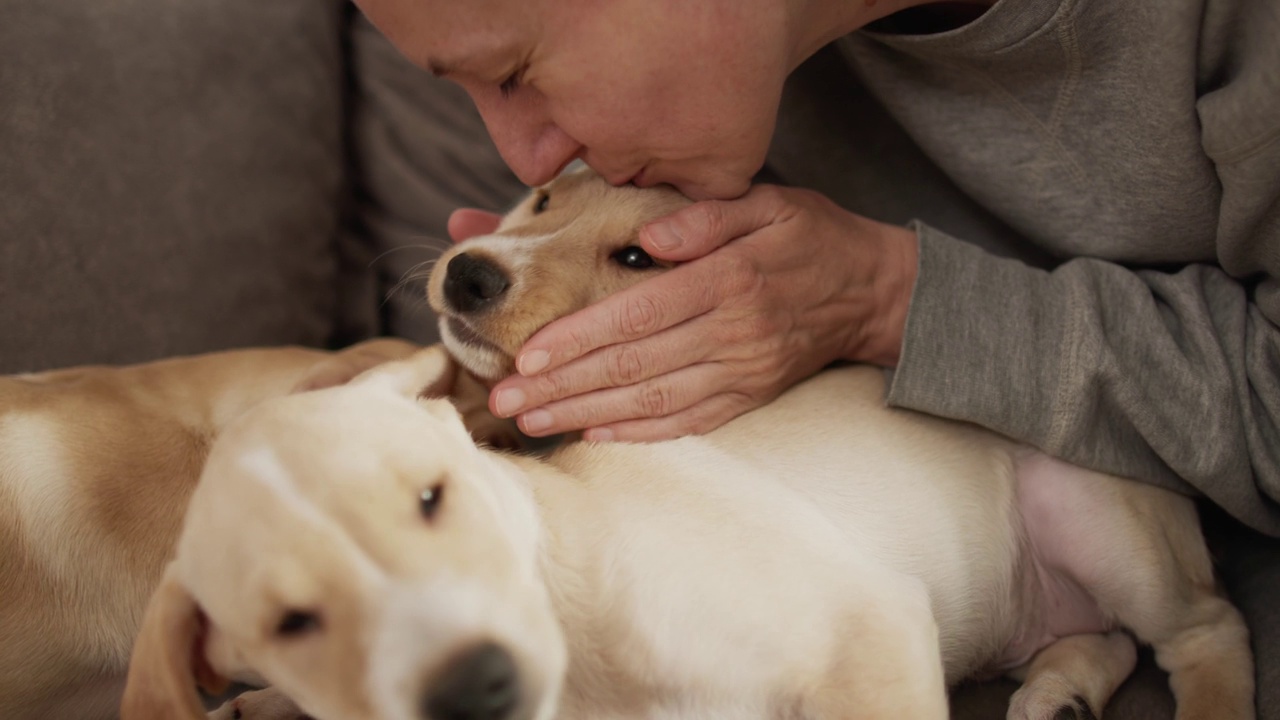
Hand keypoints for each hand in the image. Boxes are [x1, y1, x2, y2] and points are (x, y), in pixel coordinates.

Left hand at [486, 184, 918, 440]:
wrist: (874, 292)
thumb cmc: (810, 237)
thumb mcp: (769, 202)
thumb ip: (706, 217)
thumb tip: (649, 239)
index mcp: (729, 280)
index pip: (638, 313)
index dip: (579, 337)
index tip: (526, 353)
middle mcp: (733, 333)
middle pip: (634, 366)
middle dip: (562, 385)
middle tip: (503, 400)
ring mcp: (743, 372)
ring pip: (653, 403)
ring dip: (587, 416)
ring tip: (531, 423)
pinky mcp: (750, 397)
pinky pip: (689, 424)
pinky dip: (640, 435)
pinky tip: (595, 437)